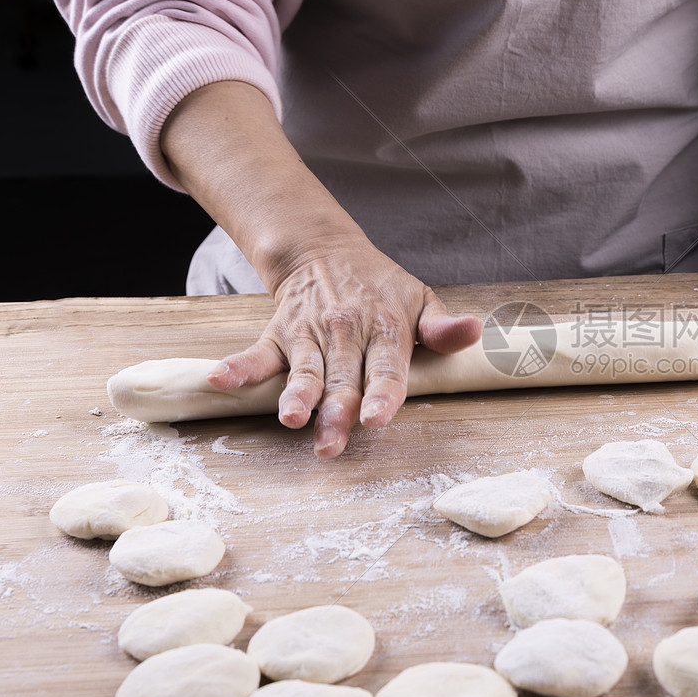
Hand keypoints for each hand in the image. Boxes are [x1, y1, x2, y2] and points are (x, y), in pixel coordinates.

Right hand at [160, 81, 480, 455]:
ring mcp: (310, 335)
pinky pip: (258, 353)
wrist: (326, 251)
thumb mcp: (420, 300)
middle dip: (336, 413)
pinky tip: (221, 380)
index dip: (382, 393)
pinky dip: (239, 367)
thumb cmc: (382, 289)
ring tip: (290, 418)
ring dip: (295, 395)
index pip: (386, 367)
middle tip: (332, 445)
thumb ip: (443, 328)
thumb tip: (476, 331)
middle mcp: (346, 333)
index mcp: (386, 329)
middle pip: (343, 379)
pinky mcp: (279, 335)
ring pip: (303, 371)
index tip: (377, 417)